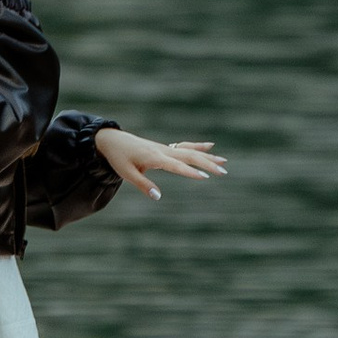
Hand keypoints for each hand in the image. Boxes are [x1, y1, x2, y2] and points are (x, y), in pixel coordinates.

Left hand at [100, 129, 225, 203]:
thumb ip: (143, 185)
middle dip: (207, 164)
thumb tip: (158, 197)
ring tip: (224, 161)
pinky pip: (185, 146)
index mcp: (155, 158)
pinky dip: (198, 146)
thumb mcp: (127, 174)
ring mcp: (166, 148)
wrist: (114, 140)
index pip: (177, 166)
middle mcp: (164, 151)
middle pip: (190, 157)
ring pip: (191, 151)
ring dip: (208, 156)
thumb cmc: (119, 158)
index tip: (206, 177)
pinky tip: (210, 146)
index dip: (191, 172)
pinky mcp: (165, 148)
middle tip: (223, 171)